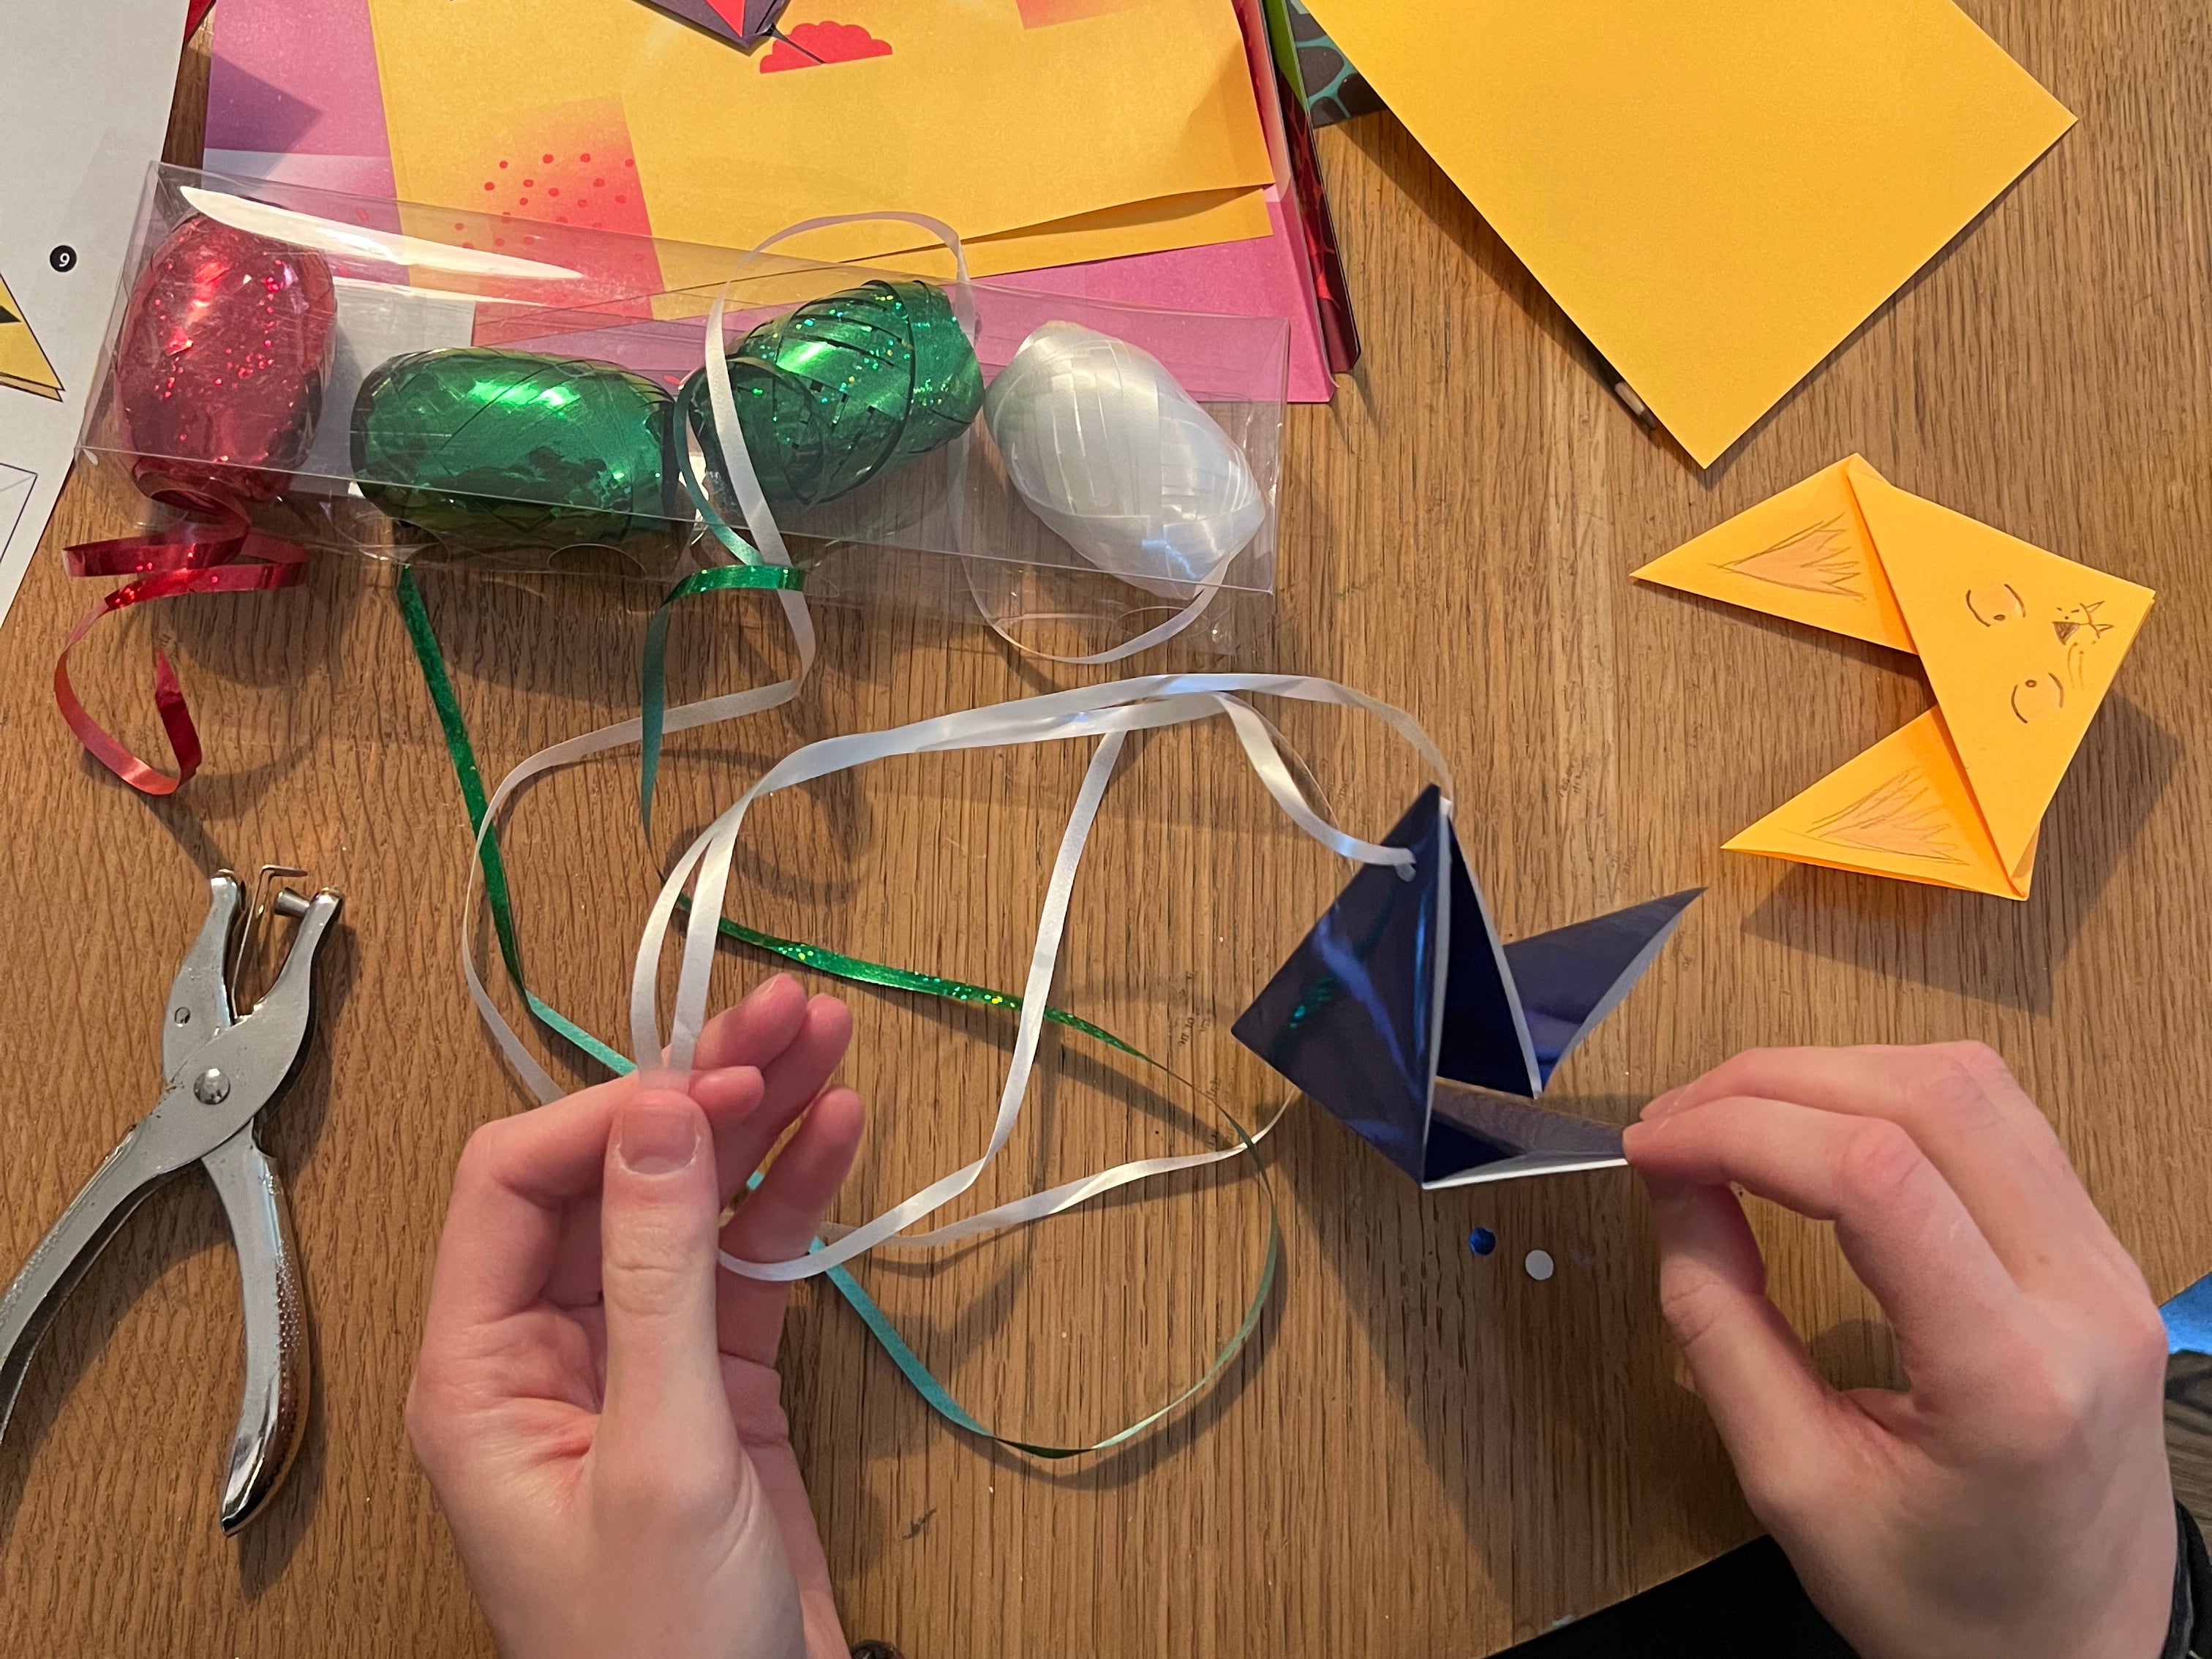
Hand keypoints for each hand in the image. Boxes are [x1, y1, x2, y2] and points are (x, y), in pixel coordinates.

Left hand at [407, 974, 862, 1658]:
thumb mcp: (660, 1453)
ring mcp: (638, 1359)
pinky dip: (794, 1195)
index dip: (613, 1114)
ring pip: (691, 1202)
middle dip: (699, 1087)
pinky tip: (838, 1132)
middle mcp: (549, 1348)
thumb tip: (657, 1114)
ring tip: (828, 1043)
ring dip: (760, 1121)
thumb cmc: (661, 1654)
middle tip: (784, 1015)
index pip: (518, 1181)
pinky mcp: (714, 1383)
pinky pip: (748, 1260)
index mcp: (481, 1370)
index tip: (710, 1082)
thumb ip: (659, 1272)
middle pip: (613, 1171)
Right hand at [1623, 1043, 2174, 1658]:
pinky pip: (2001, 1118)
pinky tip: (1819, 1131)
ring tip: (1735, 1118)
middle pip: (1926, 1098)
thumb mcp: (1795, 1487)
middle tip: (1674, 1125)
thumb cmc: (1942, 1603)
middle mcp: (2086, 1299)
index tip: (1650, 1150)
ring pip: (1971, 1083)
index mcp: (2012, 1378)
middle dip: (1771, 1084)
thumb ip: (1720, 1326)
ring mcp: (2113, 1267)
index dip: (1740, 1131)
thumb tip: (1674, 1182)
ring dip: (1831, 1073)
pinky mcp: (2106, 1254)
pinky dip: (1890, 1095)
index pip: (1874, 1175)